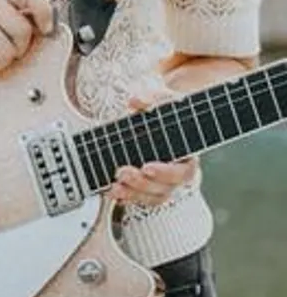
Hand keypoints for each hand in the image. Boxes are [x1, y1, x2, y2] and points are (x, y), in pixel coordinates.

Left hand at [110, 90, 197, 207]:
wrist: (155, 113)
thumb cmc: (163, 109)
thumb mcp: (161, 99)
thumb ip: (152, 100)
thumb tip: (137, 101)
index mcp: (186, 155)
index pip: (184, 172)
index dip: (166, 173)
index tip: (147, 167)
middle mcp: (175, 173)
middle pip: (165, 189)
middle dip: (142, 184)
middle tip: (122, 172)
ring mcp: (160, 181)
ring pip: (151, 197)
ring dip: (131, 193)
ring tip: (114, 186)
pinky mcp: (144, 185)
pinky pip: (138, 197)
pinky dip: (124, 196)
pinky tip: (110, 190)